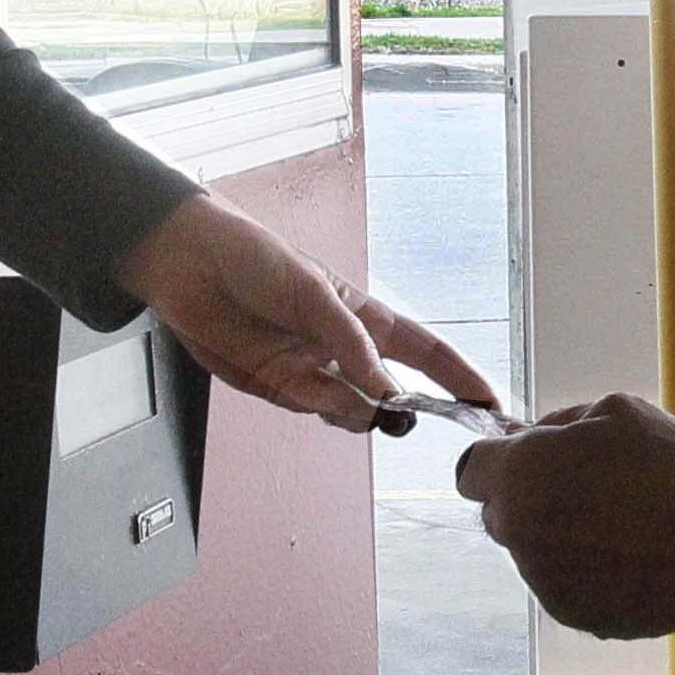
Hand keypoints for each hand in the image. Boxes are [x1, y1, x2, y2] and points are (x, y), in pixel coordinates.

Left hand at [114, 194, 496, 428]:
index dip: (459, 377)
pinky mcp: (276, 386)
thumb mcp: (314, 292)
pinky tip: (324, 399)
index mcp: (363, 314)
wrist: (186, 261)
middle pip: (394, 390)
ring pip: (354, 409)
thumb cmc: (254, 255)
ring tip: (369, 405)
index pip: (425, 350)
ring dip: (365, 412)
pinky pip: (312, 410)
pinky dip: (327, 411)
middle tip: (420, 419)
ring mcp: (311, 370)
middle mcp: (342, 347)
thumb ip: (351, 344)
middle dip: (413, 408)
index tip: (489, 404)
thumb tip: (386, 391)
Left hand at [452, 394, 674, 640]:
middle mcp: (520, 531)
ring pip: (533, 551)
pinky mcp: (569, 612)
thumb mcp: (617, 411)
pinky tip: (630, 555)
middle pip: (499, 514)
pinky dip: (584, 571)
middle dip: (528, 499)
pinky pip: (562, 584)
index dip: (496, 462)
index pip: (470, 471)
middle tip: (584, 486)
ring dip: (560, 536)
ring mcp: (542, 578)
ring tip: (621, 523)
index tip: (522, 461)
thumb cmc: (674, 474)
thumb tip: (535, 435)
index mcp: (522, 474)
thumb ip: (560, 422)